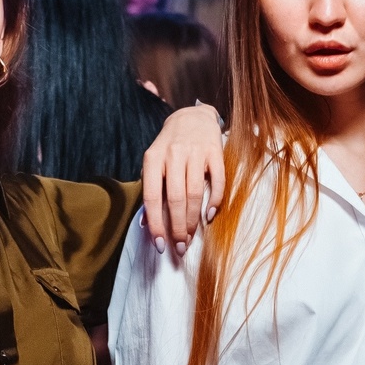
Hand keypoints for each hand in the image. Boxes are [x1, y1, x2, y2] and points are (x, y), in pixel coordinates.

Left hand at [142, 104, 225, 256]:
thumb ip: (151, 190)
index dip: (156, 224)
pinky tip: (209, 216)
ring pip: (194, 193)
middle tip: (180, 246)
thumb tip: (147, 225)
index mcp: (153, 158)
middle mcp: (173, 154)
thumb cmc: (170, 147)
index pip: (152, 197)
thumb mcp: (154, 163)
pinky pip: (218, 182)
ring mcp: (195, 152)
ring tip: (191, 236)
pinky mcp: (215, 151)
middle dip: (177, 227)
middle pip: (175, 199)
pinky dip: (215, 201)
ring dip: (193, 220)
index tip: (161, 245)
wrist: (193, 117)